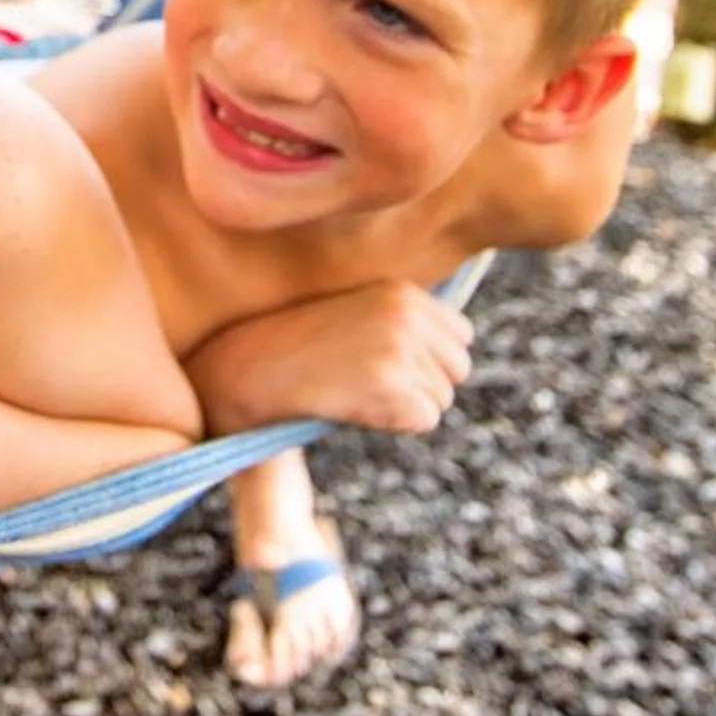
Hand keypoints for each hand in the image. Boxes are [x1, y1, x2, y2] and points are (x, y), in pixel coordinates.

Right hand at [184, 282, 471, 436]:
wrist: (252, 367)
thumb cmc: (302, 343)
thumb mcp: (358, 311)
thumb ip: (405, 321)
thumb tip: (462, 346)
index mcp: (404, 292)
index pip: (462, 335)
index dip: (430, 357)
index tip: (387, 362)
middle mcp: (408, 317)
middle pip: (458, 369)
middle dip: (425, 384)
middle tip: (372, 382)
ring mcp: (399, 351)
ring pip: (442, 399)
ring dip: (407, 405)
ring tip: (358, 391)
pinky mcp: (390, 387)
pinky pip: (424, 421)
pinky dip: (395, 424)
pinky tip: (357, 407)